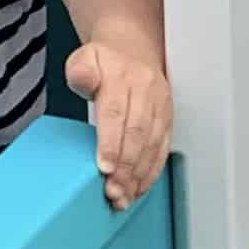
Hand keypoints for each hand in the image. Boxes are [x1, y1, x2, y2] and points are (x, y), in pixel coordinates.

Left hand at [64, 38, 170, 209]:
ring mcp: (161, 107)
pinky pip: (162, 150)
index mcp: (124, 77)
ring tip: (123, 197)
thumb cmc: (105, 62)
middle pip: (137, 134)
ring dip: (138, 176)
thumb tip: (85, 79)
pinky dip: (151, 172)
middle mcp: (147, 92)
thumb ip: (81, 71)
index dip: (111, 143)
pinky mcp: (168, 121)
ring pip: (153, 146)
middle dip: (125, 167)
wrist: (132, 52)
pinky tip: (138, 188)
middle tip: (112, 191)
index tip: (104, 168)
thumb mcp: (85, 58)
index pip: (117, 113)